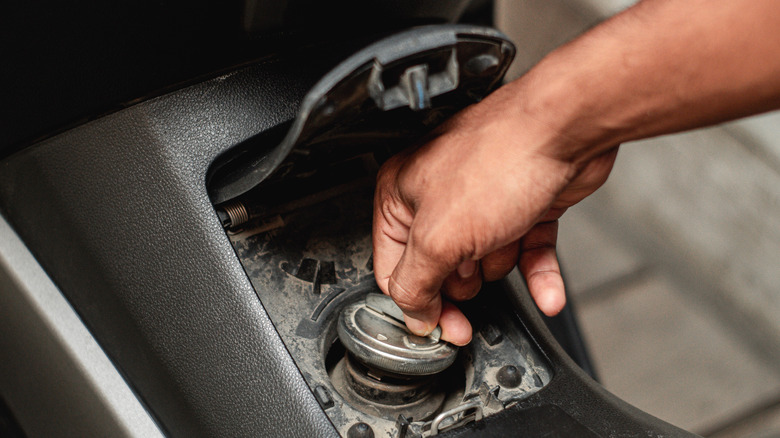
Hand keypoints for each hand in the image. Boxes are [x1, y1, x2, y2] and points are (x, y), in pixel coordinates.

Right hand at [372, 83, 617, 345]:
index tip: (437, 326)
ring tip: (506, 242)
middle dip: (461, 283)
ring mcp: (484, 200)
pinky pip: (527, 254)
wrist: (567, 127)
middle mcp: (439, 196)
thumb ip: (415, 282)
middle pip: (440, 268)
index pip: (393, 266)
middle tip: (471, 283)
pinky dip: (538, 273)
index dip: (414, 301)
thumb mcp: (439, 236)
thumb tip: (411, 313)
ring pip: (485, 263)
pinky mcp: (524, 207)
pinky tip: (548, 293)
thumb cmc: (501, 157)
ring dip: (500, 265)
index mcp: (402, 194)